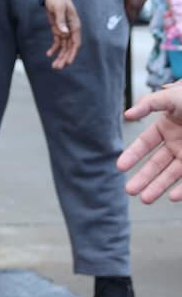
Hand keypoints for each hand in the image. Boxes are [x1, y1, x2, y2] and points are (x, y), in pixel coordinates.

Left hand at [42, 0, 79, 69]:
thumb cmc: (58, 0)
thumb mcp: (58, 9)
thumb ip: (61, 21)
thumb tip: (64, 33)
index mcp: (75, 26)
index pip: (75, 43)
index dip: (72, 53)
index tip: (68, 62)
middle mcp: (71, 30)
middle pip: (69, 48)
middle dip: (64, 58)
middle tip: (57, 68)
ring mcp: (64, 30)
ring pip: (63, 47)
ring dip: (59, 56)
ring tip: (54, 66)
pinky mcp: (58, 29)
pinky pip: (57, 42)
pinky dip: (53, 49)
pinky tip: (48, 54)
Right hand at [118, 83, 181, 202]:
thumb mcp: (171, 97)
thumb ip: (148, 104)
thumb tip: (127, 115)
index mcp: (166, 128)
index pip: (144, 145)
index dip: (132, 155)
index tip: (120, 167)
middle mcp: (176, 144)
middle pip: (155, 165)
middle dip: (143, 178)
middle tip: (129, 191)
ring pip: (171, 175)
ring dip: (158, 187)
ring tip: (145, 199)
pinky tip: (172, 196)